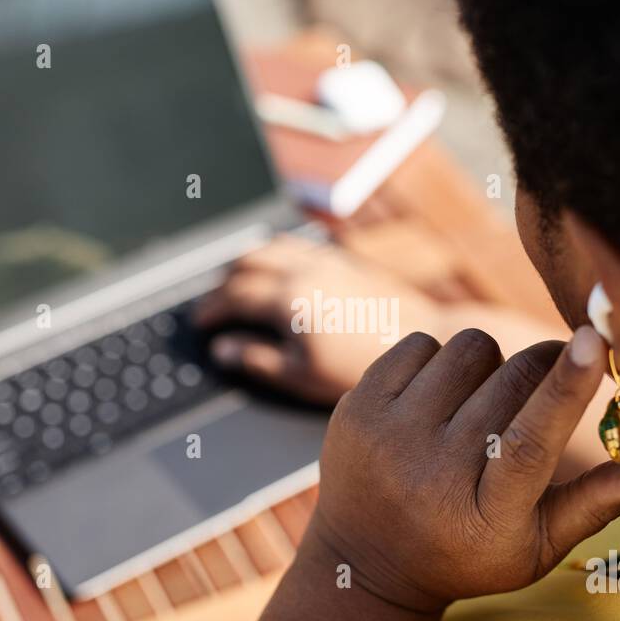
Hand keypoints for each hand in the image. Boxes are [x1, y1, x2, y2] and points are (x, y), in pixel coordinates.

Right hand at [193, 236, 443, 405]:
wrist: (418, 341)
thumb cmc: (361, 367)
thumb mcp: (301, 375)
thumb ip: (257, 359)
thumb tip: (223, 349)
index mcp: (287, 299)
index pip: (233, 295)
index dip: (211, 308)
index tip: (201, 322)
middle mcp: (303, 270)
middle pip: (247, 262)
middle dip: (223, 280)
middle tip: (214, 300)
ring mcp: (326, 260)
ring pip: (272, 246)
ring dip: (248, 260)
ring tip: (239, 279)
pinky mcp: (346, 260)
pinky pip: (299, 245)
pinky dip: (277, 251)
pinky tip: (280, 267)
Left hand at [305, 325, 619, 612]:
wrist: (365, 561)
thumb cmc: (468, 551)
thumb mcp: (534, 547)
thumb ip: (593, 505)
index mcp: (485, 517)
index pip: (530, 444)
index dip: (565, 388)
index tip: (593, 340)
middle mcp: (431, 476)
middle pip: (510, 383)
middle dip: (540, 370)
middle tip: (538, 390)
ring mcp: (388, 439)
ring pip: (469, 349)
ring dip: (489, 365)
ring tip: (479, 404)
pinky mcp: (355, 409)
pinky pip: (421, 344)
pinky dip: (439, 360)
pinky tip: (437, 399)